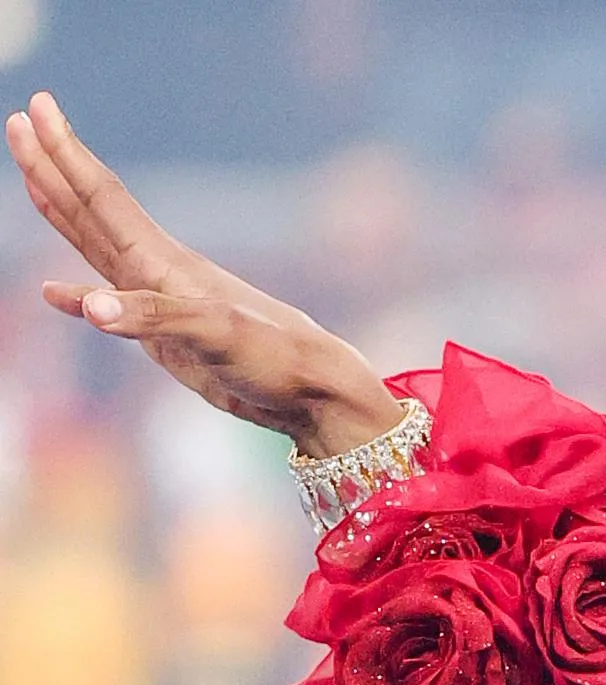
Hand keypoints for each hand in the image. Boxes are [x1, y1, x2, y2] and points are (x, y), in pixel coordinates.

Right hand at [6, 91, 397, 456]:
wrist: (313, 392)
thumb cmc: (275, 357)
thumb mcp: (213, 334)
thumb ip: (149, 317)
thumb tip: (89, 306)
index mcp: (165, 262)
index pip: (103, 197)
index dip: (66, 154)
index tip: (36, 108)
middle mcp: (158, 271)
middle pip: (92, 208)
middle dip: (54, 167)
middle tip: (18, 120)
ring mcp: (160, 301)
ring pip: (97, 245)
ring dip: (61, 211)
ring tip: (31, 177)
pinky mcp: (165, 334)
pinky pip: (108, 301)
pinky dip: (77, 293)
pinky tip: (54, 291)